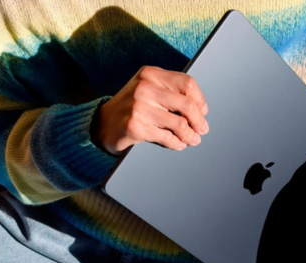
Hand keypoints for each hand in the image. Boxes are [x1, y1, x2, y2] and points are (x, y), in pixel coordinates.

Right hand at [93, 65, 208, 154]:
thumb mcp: (148, 89)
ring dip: (190, 135)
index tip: (203, 111)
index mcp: (150, 74)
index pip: (187, 84)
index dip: (200, 100)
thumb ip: (170, 91)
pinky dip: (177, 143)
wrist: (103, 123)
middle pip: (187, 105)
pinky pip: (167, 137)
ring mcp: (139, 107)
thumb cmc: (131, 106)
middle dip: (199, 121)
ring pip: (179, 124)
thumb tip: (200, 108)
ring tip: (193, 140)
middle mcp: (145, 87)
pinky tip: (179, 144)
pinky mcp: (136, 127)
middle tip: (202, 129)